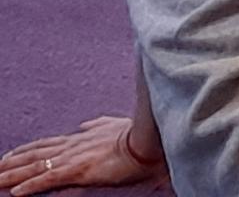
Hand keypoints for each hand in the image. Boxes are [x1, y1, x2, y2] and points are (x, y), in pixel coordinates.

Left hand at [0, 118, 164, 194]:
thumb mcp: (115, 125)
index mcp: (81, 137)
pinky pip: (47, 179)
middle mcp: (72, 145)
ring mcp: (73, 157)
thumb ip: (99, 125)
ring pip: (34, 166)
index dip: (25, 150)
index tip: (9, 155)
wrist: (149, 139)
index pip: (45, 144)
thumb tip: (86, 123)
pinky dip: (29, 185)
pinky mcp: (78, 170)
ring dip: (11, 174)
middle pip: (33, 155)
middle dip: (10, 163)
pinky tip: (14, 192)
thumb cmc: (137, 134)